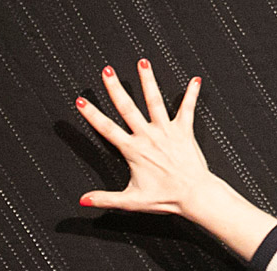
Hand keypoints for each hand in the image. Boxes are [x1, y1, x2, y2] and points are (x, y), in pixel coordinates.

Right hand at [74, 60, 276, 260]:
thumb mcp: (131, 201)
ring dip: (148, 80)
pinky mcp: (184, 131)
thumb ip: (106, 199)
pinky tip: (195, 80)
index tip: (82, 101)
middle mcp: (148, 136)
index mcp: (133, 151)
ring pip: (155, 101)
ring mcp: (166, 131)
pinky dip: (191, 94)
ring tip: (143, 62)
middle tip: (107, 70)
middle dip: (116, 87)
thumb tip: (84, 200)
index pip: (107, 129)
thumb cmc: (166, 198)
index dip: (92, 115)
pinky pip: (188, 109)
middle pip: (128, 107)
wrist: (194, 195)